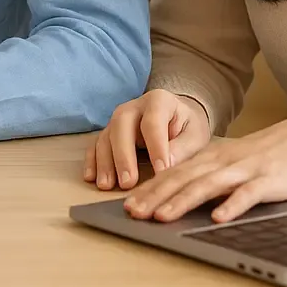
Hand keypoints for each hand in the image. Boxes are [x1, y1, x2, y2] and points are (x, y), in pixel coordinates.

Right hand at [85, 89, 211, 189]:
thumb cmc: (187, 127)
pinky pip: (96, 144)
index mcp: (159, 101)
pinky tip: (91, 177)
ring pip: (106, 136)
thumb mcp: (196, 135)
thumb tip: (167, 165)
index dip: (156, 147)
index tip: (161, 171)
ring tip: (106, 186)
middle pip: (121, 126)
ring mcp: (118, 119)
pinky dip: (92, 161)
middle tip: (128, 182)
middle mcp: (133, 106)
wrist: (177, 116)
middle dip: (123, 156)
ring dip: (104, 162)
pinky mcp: (109, 132)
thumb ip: (183, 148)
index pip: (153, 123)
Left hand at [121, 112, 286, 223]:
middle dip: (155, 196)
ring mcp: (245, 170)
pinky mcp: (269, 180)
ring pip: (208, 185)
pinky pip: (248, 194)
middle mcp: (223, 161)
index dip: (150, 188)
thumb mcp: (234, 163)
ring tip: (162, 216)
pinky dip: (231, 205)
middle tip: (133, 212)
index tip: (128, 204)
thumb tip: (182, 197)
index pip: (174, 173)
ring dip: (182, 201)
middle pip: (183, 178)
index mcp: (213, 158)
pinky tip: (217, 218)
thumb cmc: (270, 157)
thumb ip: (211, 177)